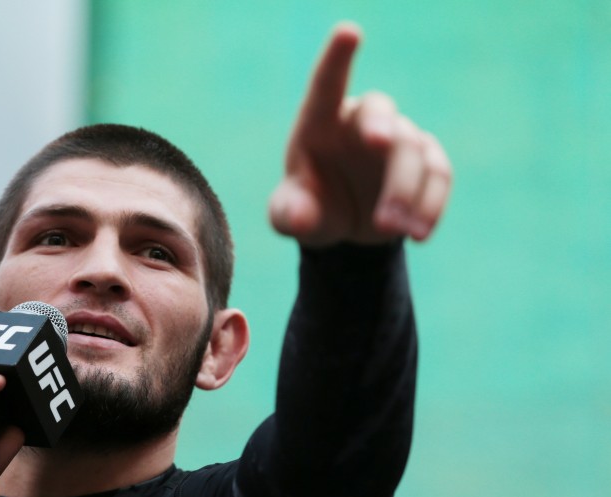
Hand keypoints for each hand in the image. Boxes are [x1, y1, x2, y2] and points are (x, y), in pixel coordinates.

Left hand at [268, 22, 451, 246]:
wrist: (345, 229)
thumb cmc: (309, 209)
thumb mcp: (291, 216)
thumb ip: (289, 214)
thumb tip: (299, 217)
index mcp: (319, 123)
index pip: (326, 85)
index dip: (337, 58)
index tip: (348, 31)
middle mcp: (361, 122)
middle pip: (380, 114)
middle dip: (382, 128)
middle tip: (378, 144)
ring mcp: (399, 139)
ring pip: (413, 149)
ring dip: (405, 190)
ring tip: (389, 229)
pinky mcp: (428, 162)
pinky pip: (439, 174)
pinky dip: (431, 204)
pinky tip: (418, 234)